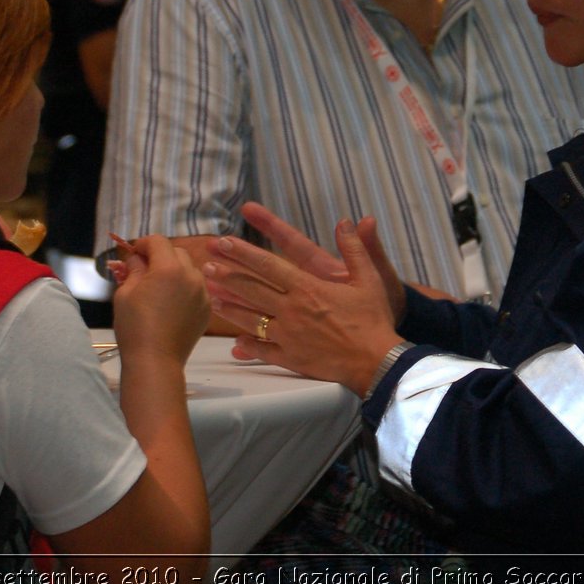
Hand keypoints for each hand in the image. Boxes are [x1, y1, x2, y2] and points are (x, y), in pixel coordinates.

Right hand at [112, 235, 210, 366]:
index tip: (133, 253)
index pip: (158, 241)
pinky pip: (196, 288)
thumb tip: (136, 258)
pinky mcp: (206, 309)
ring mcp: (202, 293)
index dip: (142, 244)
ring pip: (189, 269)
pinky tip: (170, 304)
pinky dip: (184, 288)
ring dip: (174, 271)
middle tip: (143, 270)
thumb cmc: (135, 327)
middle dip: (159, 256)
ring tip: (158, 288)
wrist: (155, 361)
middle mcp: (191, 276)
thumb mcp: (125, 292)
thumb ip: (133, 269)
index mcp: (169, 268)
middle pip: (176, 252)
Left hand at [203, 217, 401, 396]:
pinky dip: (247, 345)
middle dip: (227, 276)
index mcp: (308, 288)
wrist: (377, 362)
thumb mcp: (369, 279)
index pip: (268, 265)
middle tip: (206, 265)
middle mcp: (293, 310)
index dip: (243, 253)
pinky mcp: (291, 358)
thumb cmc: (373, 320)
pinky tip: (234, 341)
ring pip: (251, 319)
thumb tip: (348, 221)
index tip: (223, 243)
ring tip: (210, 297)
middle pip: (252, 290)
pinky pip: (263, 351)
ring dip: (229, 307)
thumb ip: (355, 248)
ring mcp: (289, 336)